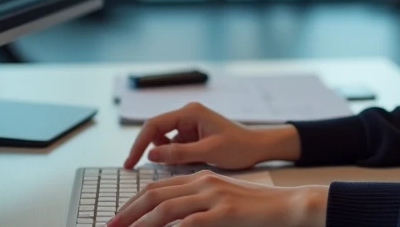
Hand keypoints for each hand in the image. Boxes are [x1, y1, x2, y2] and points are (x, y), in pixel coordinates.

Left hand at [108, 171, 327, 226]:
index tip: (118, 217)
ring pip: (167, 207)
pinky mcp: (225, 213)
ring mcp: (214, 196)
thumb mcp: (222, 200)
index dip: (134, 202)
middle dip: (129, 211)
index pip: (158, 187)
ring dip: (142, 223)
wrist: (287, 204)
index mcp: (201, 178)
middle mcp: (204, 182)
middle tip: (111, 226)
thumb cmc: (256, 207)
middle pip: (156, 194)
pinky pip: (191, 222)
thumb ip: (197, 205)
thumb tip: (172, 221)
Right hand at [124, 102, 299, 170]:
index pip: (154, 124)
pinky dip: (169, 155)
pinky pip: (172, 144)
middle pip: (155, 129)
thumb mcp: (209, 152)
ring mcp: (190, 124)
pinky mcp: (192, 135)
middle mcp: (188, 115)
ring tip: (163, 167)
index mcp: (191, 112)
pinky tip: (175, 165)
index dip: (139, 143)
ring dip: (159, 152)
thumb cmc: (240, 147)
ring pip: (162, 138)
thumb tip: (152, 154)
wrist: (259, 147)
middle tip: (133, 167)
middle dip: (144, 147)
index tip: (130, 162)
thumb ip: (179, 153)